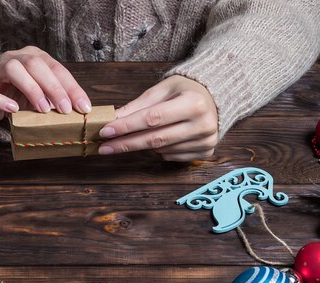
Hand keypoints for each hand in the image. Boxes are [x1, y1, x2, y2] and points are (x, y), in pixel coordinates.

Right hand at [0, 46, 91, 124]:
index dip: (71, 87)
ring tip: (43, 109)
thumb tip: (78, 112)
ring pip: (13, 69)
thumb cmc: (19, 97)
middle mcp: (16, 58)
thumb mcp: (42, 98)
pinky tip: (14, 109)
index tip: (83, 106)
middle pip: (36, 64)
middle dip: (54, 87)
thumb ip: (56, 100)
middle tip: (65, 109)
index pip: (56, 69)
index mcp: (35, 58)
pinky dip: (1, 99)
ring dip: (31, 89)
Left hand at [98, 75, 218, 161]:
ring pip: (162, 150)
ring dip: (143, 145)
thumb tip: (113, 120)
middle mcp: (203, 124)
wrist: (215, 98)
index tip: (106, 131)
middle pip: (155, 139)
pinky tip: (159, 140)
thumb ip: (138, 105)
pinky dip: (159, 151)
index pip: (152, 118)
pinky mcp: (205, 152)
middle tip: (104, 147)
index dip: (127, 126)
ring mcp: (206, 141)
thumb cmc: (186, 90)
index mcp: (193, 103)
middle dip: (126, 144)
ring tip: (135, 136)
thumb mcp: (162, 89)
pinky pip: (171, 157)